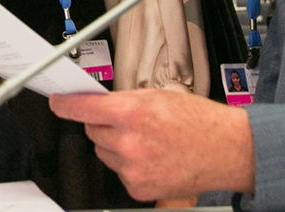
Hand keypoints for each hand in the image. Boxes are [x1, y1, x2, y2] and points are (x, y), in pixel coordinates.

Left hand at [50, 89, 255, 200]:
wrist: (227, 150)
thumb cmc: (199, 122)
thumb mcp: (158, 96)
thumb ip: (124, 100)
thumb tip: (98, 103)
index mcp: (132, 113)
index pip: (82, 109)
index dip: (65, 105)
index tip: (57, 103)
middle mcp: (129, 141)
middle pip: (91, 131)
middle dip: (103, 124)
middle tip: (129, 123)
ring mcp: (132, 168)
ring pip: (104, 152)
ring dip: (116, 145)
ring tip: (147, 141)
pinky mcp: (138, 188)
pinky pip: (118, 172)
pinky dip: (129, 165)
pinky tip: (152, 158)